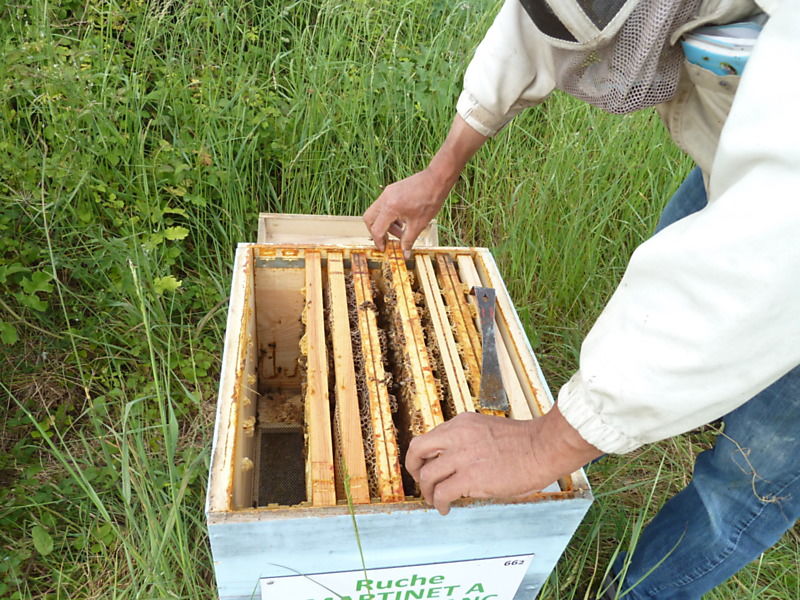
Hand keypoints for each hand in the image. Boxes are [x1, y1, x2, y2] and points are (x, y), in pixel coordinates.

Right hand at [364, 114, 488, 256]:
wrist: (437, 179)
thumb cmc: (430, 199)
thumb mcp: (419, 224)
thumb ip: (408, 240)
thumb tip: (405, 254)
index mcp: (390, 208)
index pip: (377, 229)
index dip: (379, 242)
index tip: (384, 249)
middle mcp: (384, 198)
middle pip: (369, 219)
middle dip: (376, 231)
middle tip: (387, 240)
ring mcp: (387, 192)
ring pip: (376, 212)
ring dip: (384, 224)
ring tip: (401, 230)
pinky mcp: (391, 190)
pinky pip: (383, 205)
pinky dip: (388, 215)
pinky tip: (403, 220)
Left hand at [406, 408, 601, 514]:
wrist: (543, 447)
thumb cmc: (525, 442)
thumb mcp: (487, 429)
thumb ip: (468, 440)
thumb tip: (456, 461)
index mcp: (462, 423)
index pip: (429, 437)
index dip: (423, 455)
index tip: (424, 465)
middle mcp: (457, 436)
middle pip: (417, 450)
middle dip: (413, 468)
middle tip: (420, 481)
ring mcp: (462, 456)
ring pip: (427, 475)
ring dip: (428, 492)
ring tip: (435, 500)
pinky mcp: (470, 477)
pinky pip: (442, 493)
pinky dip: (439, 503)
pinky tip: (446, 508)